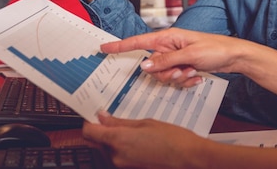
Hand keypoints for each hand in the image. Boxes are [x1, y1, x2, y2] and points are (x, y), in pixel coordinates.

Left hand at [83, 111, 206, 168]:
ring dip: (110, 139)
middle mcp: (115, 156)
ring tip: (129, 128)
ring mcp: (121, 165)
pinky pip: (116, 156)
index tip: (94, 114)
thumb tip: (103, 117)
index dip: (89, 121)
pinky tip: (135, 139)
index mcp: (117, 140)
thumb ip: (120, 122)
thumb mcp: (145, 123)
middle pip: (95, 142)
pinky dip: (120, 147)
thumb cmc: (172, 139)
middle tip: (111, 118)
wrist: (188, 158)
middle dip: (99, 130)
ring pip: (105, 149)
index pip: (88, 132)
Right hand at [100, 28, 251, 86]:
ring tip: (193, 70)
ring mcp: (176, 58)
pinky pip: (176, 80)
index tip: (104, 47)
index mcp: (168, 38)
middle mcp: (170, 47)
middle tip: (183, 69)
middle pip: (152, 66)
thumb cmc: (215, 49)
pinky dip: (186, 80)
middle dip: (166, 73)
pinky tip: (197, 75)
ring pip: (164, 76)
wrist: (234, 57)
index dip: (120, 45)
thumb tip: (145, 65)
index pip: (138, 42)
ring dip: (178, 78)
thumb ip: (165, 61)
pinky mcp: (183, 67)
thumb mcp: (189, 55)